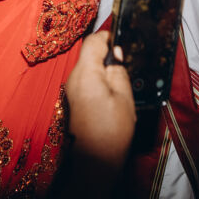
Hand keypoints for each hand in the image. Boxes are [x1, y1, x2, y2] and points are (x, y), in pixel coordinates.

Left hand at [65, 31, 135, 166]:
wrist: (94, 162)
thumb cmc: (112, 130)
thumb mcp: (124, 96)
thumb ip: (118, 70)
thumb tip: (115, 52)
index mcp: (85, 73)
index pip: (93, 40)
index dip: (108, 36)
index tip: (123, 41)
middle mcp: (73, 78)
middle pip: (89, 54)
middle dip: (107, 56)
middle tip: (126, 67)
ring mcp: (71, 90)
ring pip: (88, 68)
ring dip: (104, 70)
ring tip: (121, 86)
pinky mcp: (74, 100)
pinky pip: (86, 81)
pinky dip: (99, 82)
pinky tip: (112, 97)